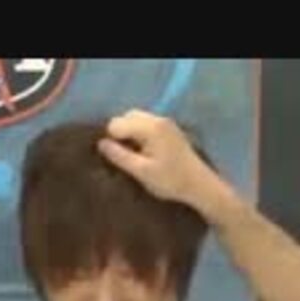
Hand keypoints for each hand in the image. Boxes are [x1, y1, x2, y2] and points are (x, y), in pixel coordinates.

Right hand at [97, 109, 236, 223]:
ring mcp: (165, 122)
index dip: (111, 139)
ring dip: (129, 132)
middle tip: (122, 155)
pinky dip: (139, 133)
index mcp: (150, 128)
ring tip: (131, 153)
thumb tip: (100, 143)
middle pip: (126, 117)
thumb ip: (120, 156)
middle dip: (119, 133)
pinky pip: (146, 123)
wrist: (199, 184)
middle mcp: (157, 119)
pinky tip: (142, 150)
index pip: (116, 124)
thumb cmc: (169, 180)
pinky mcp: (170, 129)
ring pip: (136, 119)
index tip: (115, 157)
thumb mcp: (141, 171)